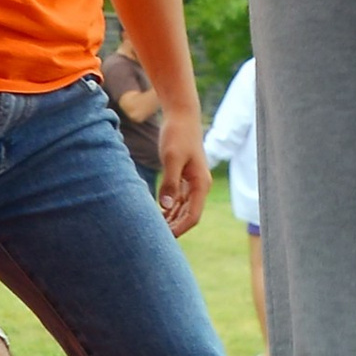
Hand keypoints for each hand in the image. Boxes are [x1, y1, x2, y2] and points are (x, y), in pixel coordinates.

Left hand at [154, 104, 207, 235]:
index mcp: (200, 184)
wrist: (181, 115)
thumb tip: (165, 206)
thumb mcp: (172, 158)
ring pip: (184, 208)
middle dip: (175, 228)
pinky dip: (170, 208)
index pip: (193, 216)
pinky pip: (179, 198)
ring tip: (155, 231)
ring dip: (172, 220)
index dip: (180, 229)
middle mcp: (199, 185)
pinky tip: (158, 214)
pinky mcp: (184, 175)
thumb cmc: (177, 134)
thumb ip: (169, 182)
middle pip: (189, 215)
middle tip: (156, 240)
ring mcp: (192, 181)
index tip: (165, 239)